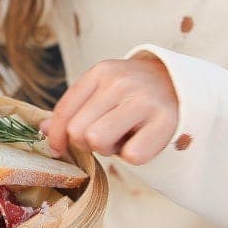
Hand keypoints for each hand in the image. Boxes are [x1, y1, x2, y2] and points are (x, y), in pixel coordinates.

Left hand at [40, 55, 178, 165]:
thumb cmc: (134, 95)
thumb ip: (75, 109)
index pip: (66, 110)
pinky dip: (135, 156)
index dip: (57, 136)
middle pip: (79, 131)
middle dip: (89, 142)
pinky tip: (143, 141)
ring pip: (98, 141)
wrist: (183, 86)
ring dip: (109, 149)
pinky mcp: (166, 121)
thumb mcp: (104, 91)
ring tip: (123, 137)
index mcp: (101, 72)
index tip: (59, 148)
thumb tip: (44, 129)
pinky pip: (132, 156)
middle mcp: (121, 82)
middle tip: (108, 135)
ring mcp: (144, 100)